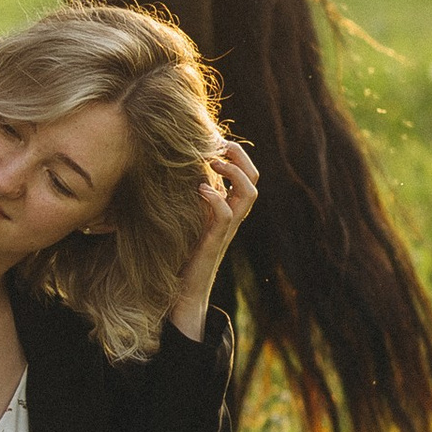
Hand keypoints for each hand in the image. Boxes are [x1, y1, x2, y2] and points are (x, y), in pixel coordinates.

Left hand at [170, 138, 258, 335]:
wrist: (182, 291)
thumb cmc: (181, 253)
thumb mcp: (187, 218)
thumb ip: (190, 198)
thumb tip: (177, 170)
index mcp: (228, 208)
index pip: (246, 174)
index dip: (236, 153)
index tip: (214, 140)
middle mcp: (232, 216)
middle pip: (253, 179)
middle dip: (239, 156)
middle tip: (218, 144)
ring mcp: (226, 229)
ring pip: (248, 194)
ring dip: (233, 172)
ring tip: (213, 162)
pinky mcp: (214, 241)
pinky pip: (226, 216)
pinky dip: (216, 198)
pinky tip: (200, 189)